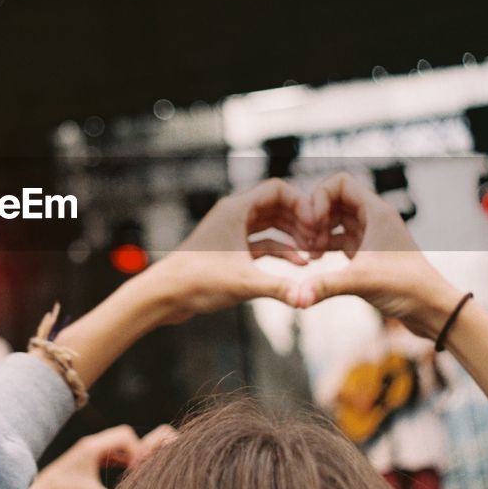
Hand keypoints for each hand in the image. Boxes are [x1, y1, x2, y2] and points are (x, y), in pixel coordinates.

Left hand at [29, 424, 176, 488]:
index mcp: (93, 446)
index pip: (124, 436)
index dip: (137, 450)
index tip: (138, 469)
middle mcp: (93, 442)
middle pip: (124, 434)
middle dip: (136, 449)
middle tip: (141, 469)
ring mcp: (92, 448)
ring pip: (119, 442)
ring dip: (130, 454)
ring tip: (137, 472)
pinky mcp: (92, 455)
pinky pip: (113, 451)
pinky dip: (123, 459)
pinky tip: (128, 473)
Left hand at [145, 179, 314, 323]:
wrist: (165, 295)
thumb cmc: (198, 282)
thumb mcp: (245, 284)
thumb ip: (280, 288)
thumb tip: (307, 298)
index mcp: (236, 209)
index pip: (278, 190)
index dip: (302, 204)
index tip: (318, 225)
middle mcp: (233, 214)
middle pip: (277, 206)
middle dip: (301, 222)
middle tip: (321, 241)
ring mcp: (230, 231)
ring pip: (270, 225)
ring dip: (292, 236)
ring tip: (315, 254)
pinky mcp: (228, 249)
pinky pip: (261, 242)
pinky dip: (280, 250)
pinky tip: (299, 265)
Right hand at [296, 173, 461, 337]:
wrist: (431, 309)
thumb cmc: (407, 288)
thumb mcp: (360, 282)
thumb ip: (325, 285)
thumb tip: (295, 297)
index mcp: (376, 212)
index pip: (340, 183)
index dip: (320, 197)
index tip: (312, 222)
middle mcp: (374, 218)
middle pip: (334, 199)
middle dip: (315, 216)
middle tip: (307, 239)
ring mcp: (371, 235)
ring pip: (336, 219)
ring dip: (319, 231)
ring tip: (310, 253)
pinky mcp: (368, 252)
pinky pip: (340, 238)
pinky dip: (325, 245)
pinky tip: (316, 262)